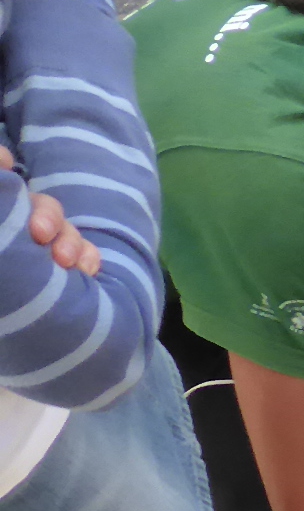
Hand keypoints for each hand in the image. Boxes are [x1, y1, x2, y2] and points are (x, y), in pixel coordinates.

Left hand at [0, 147, 98, 275]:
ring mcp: (42, 250)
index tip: (3, 162)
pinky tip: (84, 273)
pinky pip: (87, 253)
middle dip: (43, 214)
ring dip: (68, 241)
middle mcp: (14, 231)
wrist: (21, 347)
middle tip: (38, 234)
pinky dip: (88, 259)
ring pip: (63, 227)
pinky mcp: (69, 271)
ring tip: (65, 263)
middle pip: (34, 203)